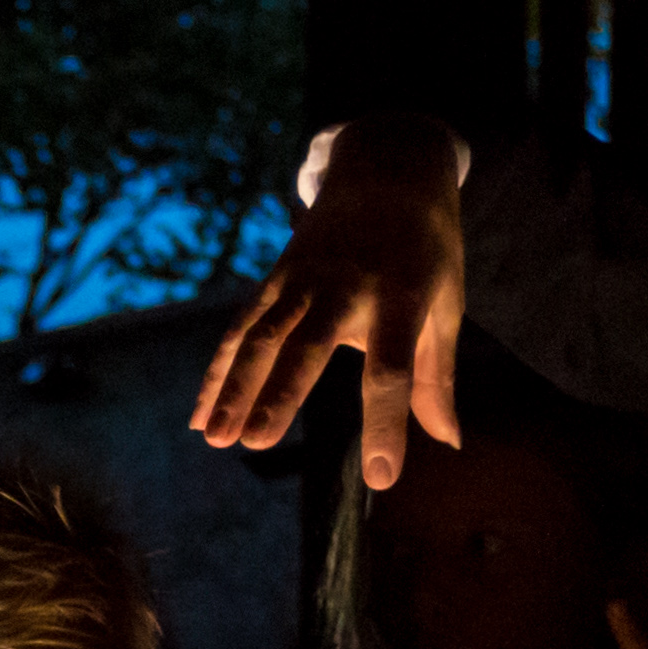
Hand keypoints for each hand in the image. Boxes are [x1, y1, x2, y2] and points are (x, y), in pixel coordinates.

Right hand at [190, 119, 467, 489]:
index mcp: (399, 296)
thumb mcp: (447, 303)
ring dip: (233, 388)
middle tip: (256, 445)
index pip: (391, 368)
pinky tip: (200, 418)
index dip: (385, 424)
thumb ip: (437, 374)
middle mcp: (343, 286)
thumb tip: (447, 441)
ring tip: (214, 439)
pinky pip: (240, 329)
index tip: (381, 477)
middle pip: (306, 346)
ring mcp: (301, 279)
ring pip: (260, 336)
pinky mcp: (275, 279)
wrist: (388, 171)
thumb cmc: (426, 249)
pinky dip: (218, 373)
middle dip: (279, 396)